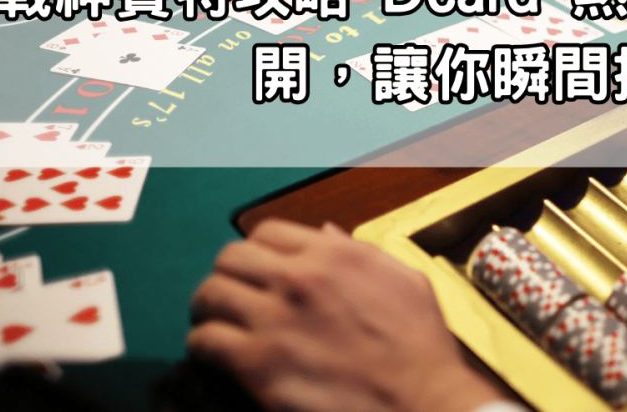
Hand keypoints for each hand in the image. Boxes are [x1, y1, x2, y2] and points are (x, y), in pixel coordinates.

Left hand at [188, 219, 505, 411]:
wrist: (422, 401)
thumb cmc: (420, 347)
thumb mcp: (404, 280)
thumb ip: (361, 252)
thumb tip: (327, 235)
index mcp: (335, 255)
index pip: (267, 232)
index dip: (259, 252)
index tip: (259, 271)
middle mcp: (299, 278)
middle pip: (230, 258)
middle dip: (228, 275)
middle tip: (232, 295)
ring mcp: (275, 320)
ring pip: (209, 294)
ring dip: (209, 307)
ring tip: (216, 321)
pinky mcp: (258, 363)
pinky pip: (206, 340)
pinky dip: (204, 344)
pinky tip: (216, 354)